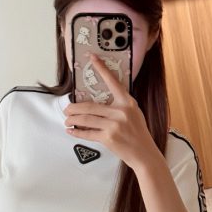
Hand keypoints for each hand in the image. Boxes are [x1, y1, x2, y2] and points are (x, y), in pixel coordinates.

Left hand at [63, 52, 158, 170]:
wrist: (144, 153)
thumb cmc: (138, 134)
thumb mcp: (134, 114)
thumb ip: (119, 106)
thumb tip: (99, 102)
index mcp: (127, 102)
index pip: (112, 82)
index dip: (101, 68)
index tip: (92, 58)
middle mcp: (120, 112)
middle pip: (89, 106)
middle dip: (73, 108)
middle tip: (67, 109)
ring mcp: (114, 125)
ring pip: (85, 119)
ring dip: (72, 120)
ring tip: (67, 119)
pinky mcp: (108, 138)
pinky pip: (87, 133)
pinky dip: (76, 132)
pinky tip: (71, 131)